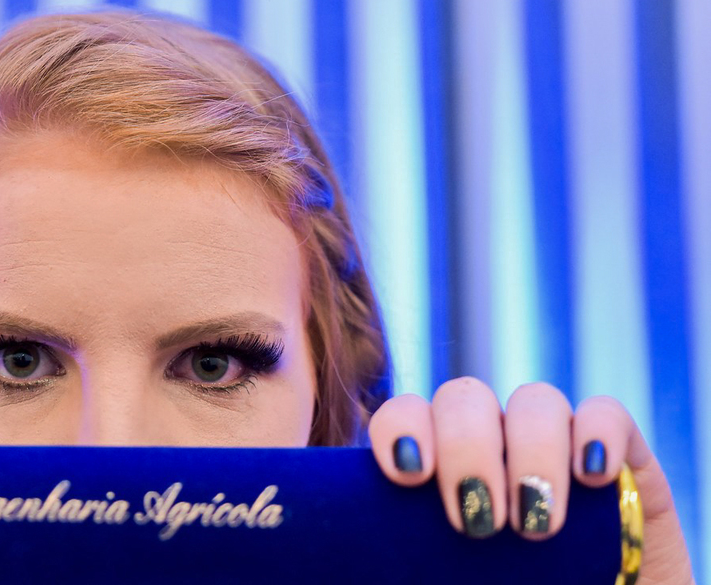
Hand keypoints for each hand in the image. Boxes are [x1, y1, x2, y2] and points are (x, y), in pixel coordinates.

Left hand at [368, 377, 694, 583]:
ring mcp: (554, 442)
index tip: (406, 476)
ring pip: (534, 401)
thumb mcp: (444, 583)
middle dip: (467, 451)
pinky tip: (593, 476)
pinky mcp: (620, 456)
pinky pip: (606, 413)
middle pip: (464, 399)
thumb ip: (405, 564)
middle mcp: (491, 441)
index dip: (400, 429)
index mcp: (437, 464)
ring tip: (534, 522)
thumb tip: (344, 575)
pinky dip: (598, 433)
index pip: (404, 414)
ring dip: (531, 453)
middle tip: (477, 523)